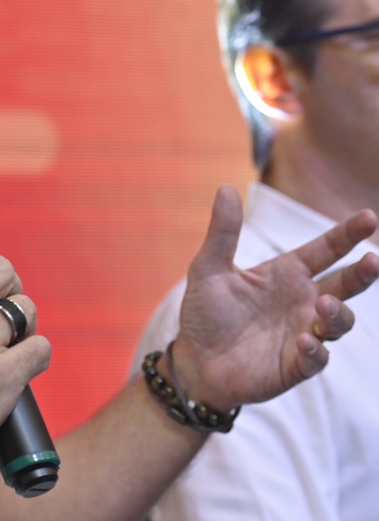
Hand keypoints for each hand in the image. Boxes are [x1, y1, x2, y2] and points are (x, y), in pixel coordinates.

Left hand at [171, 185, 378, 410]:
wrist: (194, 361)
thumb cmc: (205, 312)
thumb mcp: (208, 268)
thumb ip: (223, 233)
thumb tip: (225, 188)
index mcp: (287, 274)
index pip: (325, 250)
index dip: (347, 234)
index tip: (369, 216)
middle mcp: (302, 302)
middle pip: (344, 286)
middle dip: (362, 273)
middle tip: (373, 260)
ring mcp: (303, 333)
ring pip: (338, 322)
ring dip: (337, 314)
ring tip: (324, 306)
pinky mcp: (295, 366)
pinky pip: (316, 358)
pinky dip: (315, 350)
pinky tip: (305, 341)